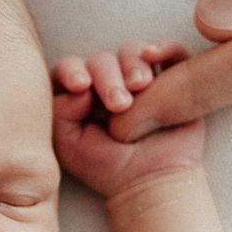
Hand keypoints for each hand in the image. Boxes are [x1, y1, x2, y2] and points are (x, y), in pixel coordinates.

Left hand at [52, 41, 203, 197]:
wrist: (151, 182)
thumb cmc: (107, 167)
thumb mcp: (69, 145)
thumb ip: (60, 114)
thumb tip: (79, 89)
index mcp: (81, 95)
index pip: (70, 69)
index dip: (72, 70)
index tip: (80, 86)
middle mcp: (109, 83)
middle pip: (101, 60)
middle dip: (108, 78)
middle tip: (119, 104)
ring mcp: (140, 80)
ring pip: (132, 52)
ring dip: (133, 65)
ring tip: (140, 88)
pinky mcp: (171, 78)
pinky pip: (171, 52)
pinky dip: (165, 48)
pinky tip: (155, 55)